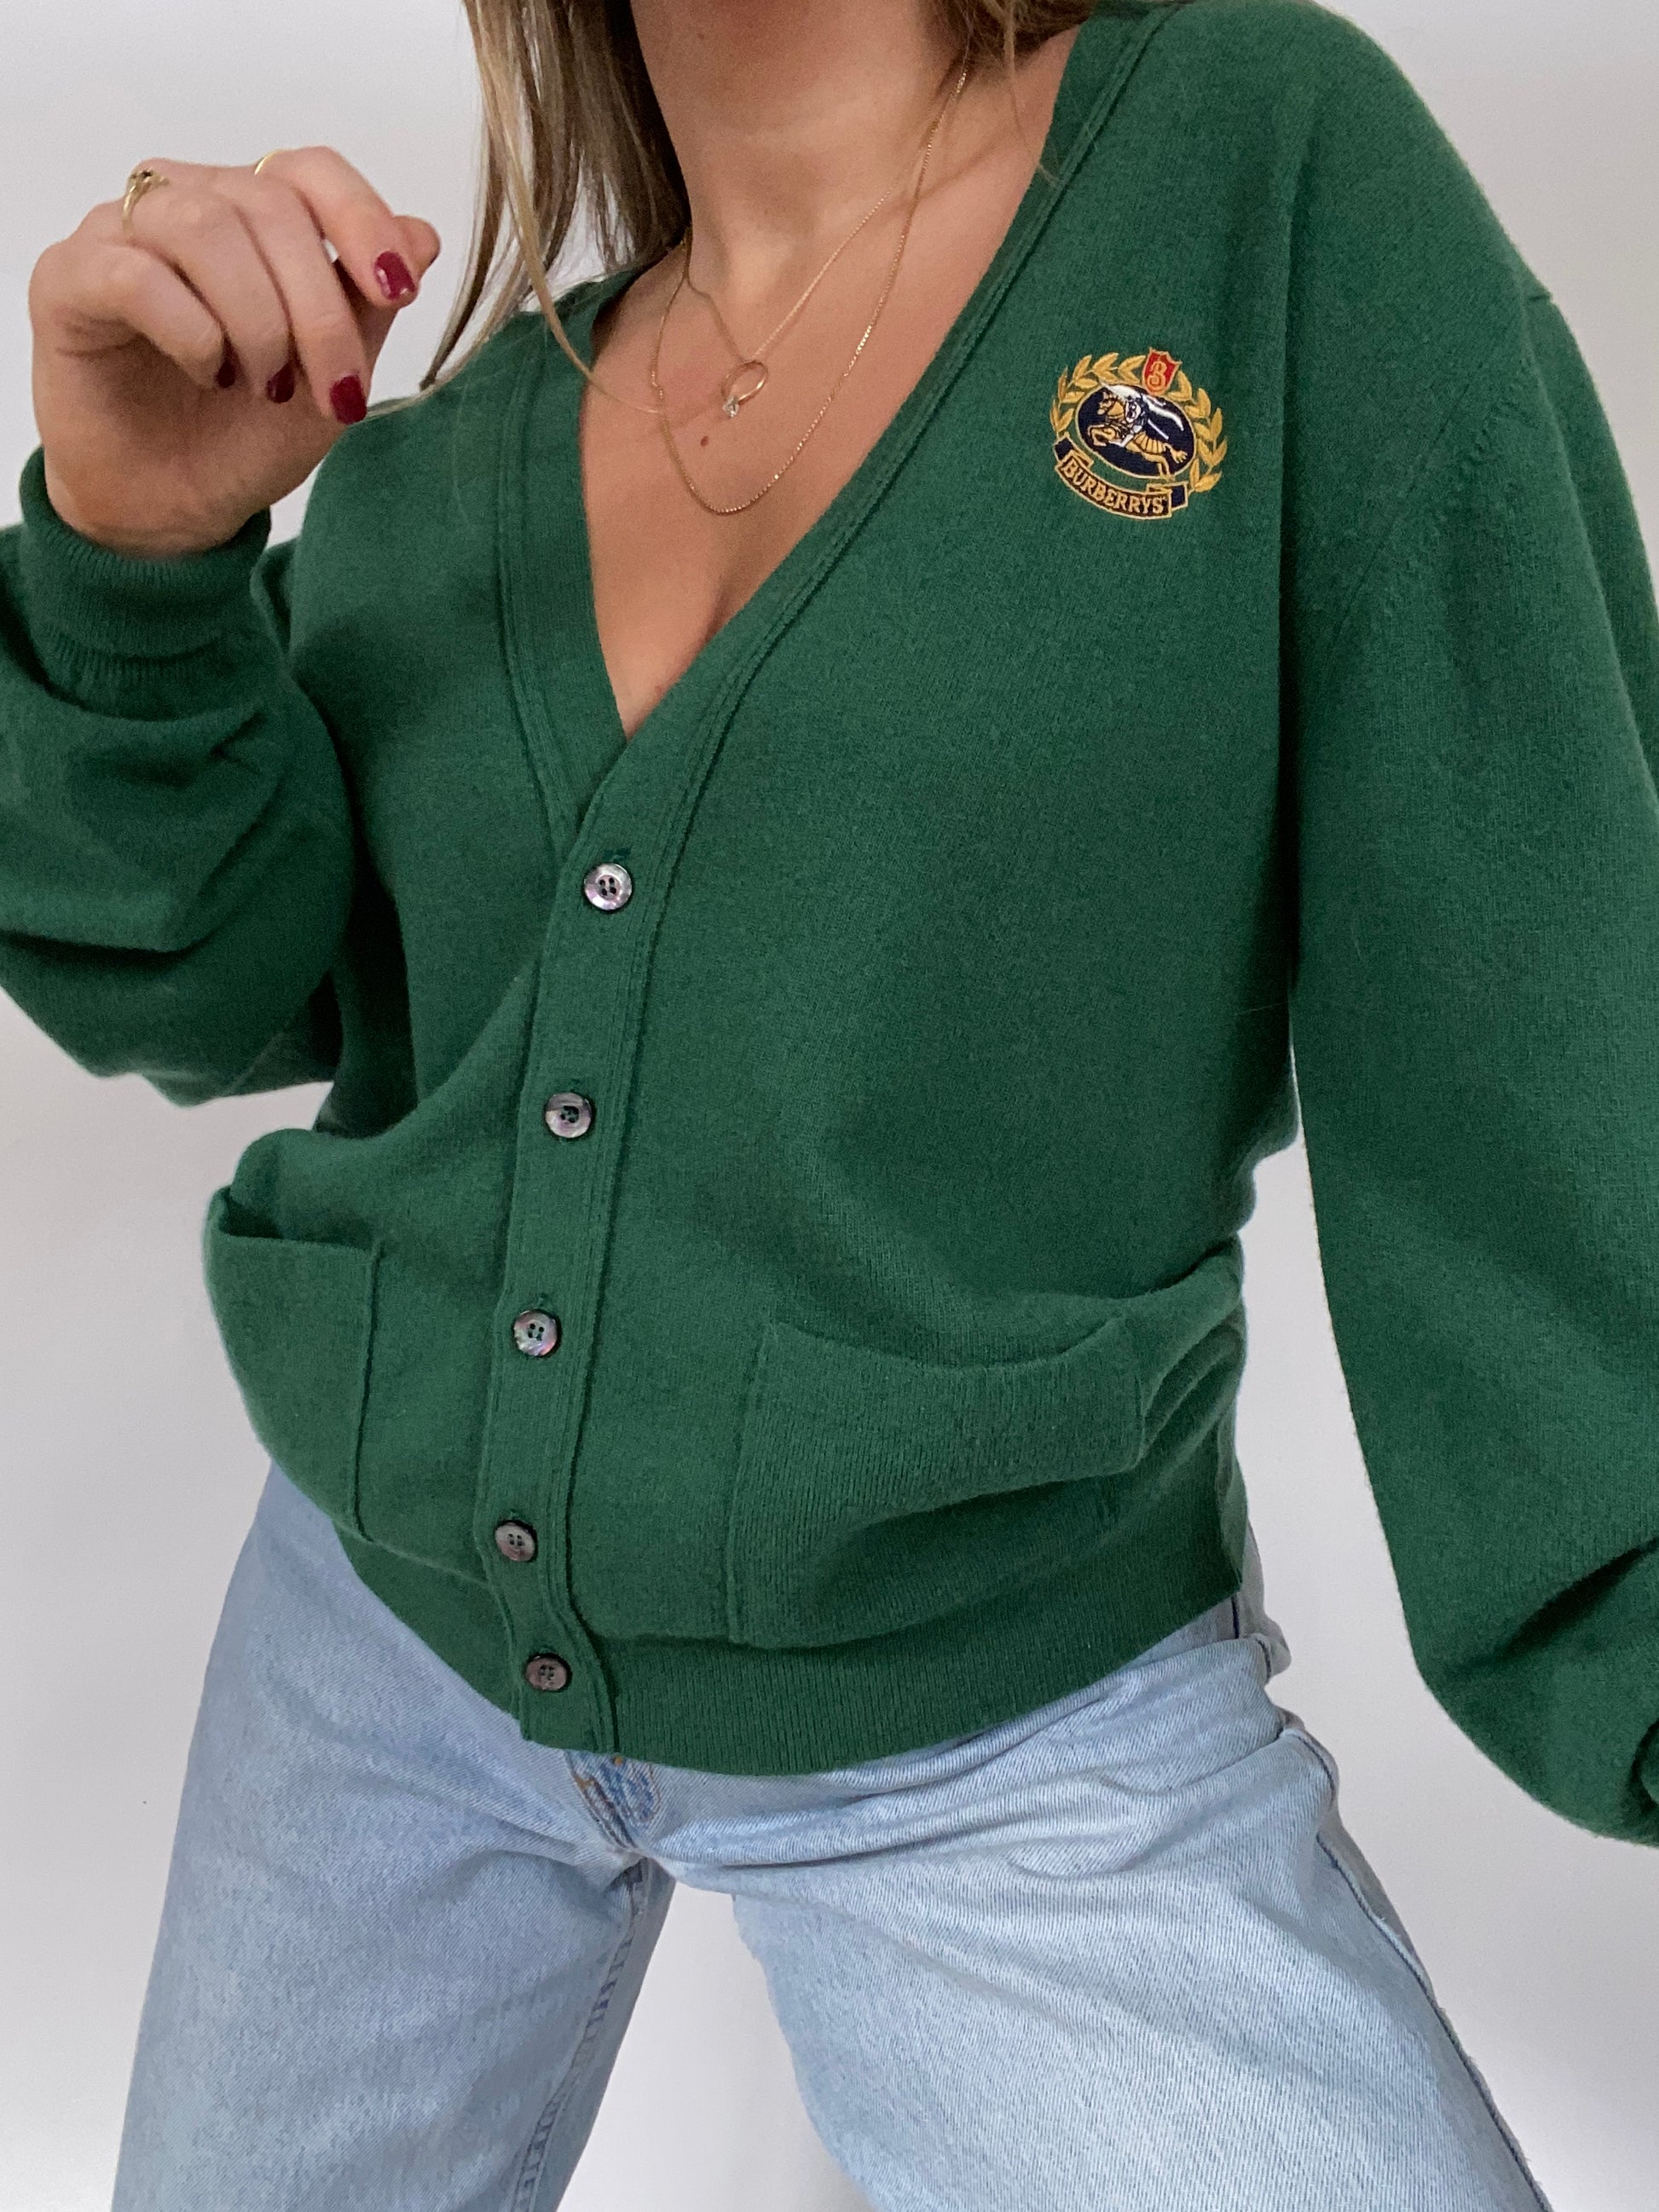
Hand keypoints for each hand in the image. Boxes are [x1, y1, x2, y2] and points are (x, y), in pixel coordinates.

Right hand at [29, 148, 441, 558]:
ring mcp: (118, 234)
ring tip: (265, 385)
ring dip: (257, 320)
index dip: (362, 219)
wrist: (174, 507)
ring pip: (202, 227)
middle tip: (333, 391)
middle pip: (267, 204)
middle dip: (319, 309)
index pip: (309, 169)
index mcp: (249, 215)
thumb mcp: (332, 377)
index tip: (399, 291)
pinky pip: (134, 274)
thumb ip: (371, 306)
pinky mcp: (68, 280)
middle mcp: (182, 205)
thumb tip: (423, 235)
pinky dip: (192, 331)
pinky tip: (210, 373)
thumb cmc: (245, 437)